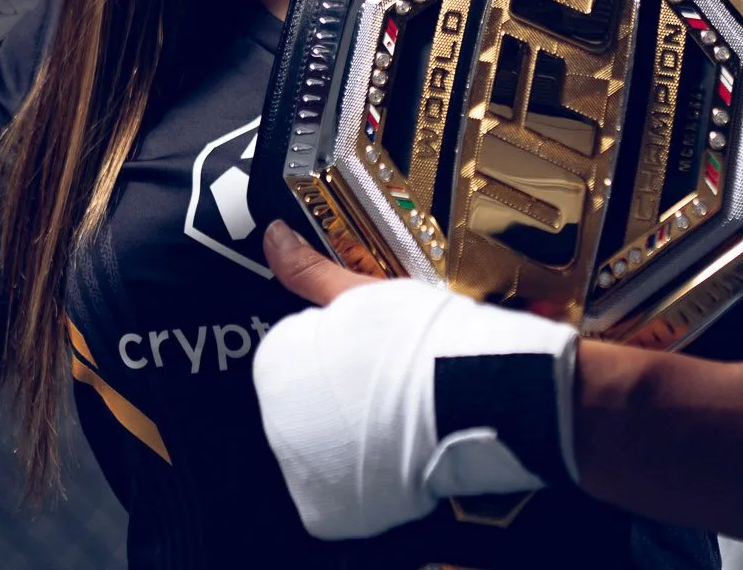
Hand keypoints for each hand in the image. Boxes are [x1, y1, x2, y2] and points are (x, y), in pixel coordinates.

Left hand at [252, 221, 579, 540]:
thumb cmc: (418, 338)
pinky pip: (338, 490)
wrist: (467, 389)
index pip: (294, 357)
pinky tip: (392, 451)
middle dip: (341, 392)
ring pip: (323, 445)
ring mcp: (301, 468)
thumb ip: (310, 270)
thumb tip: (274, 236)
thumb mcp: (359, 292)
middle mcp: (277, 422)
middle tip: (386, 380)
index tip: (367, 350)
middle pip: (306, 401)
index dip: (336, 351)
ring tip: (395, 413)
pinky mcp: (328, 507)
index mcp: (275, 364)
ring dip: (351, 433)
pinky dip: (362, 476)